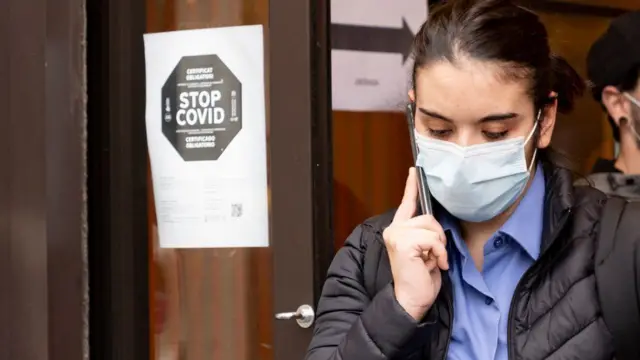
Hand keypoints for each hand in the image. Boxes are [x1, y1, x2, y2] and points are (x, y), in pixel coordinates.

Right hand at [383, 167, 448, 320]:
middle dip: (438, 237)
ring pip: (431, 227)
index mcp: (399, 230)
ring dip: (439, 247)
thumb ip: (426, 234)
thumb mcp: (426, 251)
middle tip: (434, 256)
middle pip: (428, 217)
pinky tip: (433, 265)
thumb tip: (435, 224)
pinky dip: (439, 253)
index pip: (407, 203)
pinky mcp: (403, 242)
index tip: (415, 169)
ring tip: (432, 261)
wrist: (412, 300)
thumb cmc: (420, 279)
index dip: (412, 185)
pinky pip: (433, 239)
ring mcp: (396, 235)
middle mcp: (394, 230)